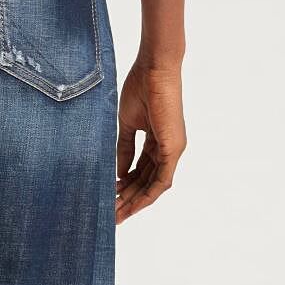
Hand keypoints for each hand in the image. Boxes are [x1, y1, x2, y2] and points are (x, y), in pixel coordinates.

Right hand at [116, 59, 185, 221]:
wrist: (153, 70)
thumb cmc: (141, 88)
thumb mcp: (128, 124)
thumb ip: (125, 148)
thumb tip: (120, 173)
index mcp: (158, 140)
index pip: (142, 170)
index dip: (127, 186)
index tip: (110, 196)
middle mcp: (168, 148)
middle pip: (147, 181)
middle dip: (129, 199)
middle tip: (112, 214)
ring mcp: (173, 149)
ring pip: (155, 185)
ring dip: (136, 201)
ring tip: (117, 214)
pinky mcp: (173, 149)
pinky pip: (162, 180)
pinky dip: (148, 194)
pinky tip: (133, 204)